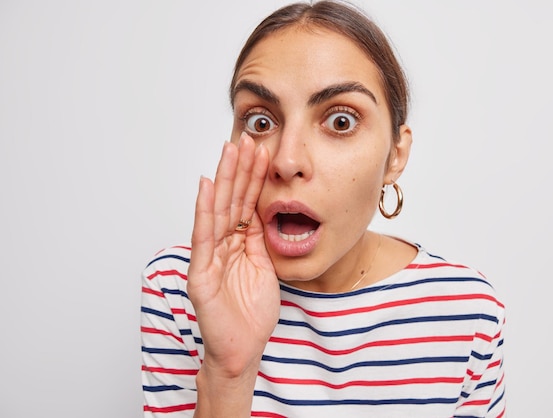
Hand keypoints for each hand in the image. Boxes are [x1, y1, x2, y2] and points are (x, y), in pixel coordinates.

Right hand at [187, 133, 279, 378]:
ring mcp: (209, 257)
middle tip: (247, 138)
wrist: (242, 350)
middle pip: (231, 200)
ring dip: (225, 179)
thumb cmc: (252, 314)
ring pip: (218, 210)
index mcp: (238, 244)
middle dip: (239, 169)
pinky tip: (208, 184)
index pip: (246, 204)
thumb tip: (266, 212)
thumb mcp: (265, 268)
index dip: (253, 178)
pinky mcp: (200, 272)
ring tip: (230, 150)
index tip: (261, 151)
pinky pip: (204, 235)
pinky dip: (205, 209)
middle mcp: (221, 245)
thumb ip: (261, 241)